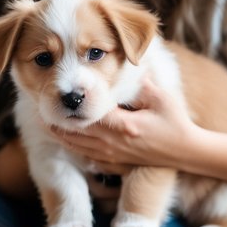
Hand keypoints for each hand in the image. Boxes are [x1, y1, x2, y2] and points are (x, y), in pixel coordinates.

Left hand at [52, 77, 197, 170]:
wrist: (186, 152)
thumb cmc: (175, 122)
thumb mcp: (162, 98)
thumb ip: (142, 84)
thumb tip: (128, 63)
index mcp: (124, 125)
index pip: (90, 115)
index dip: (71, 107)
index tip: (56, 96)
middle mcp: (113, 143)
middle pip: (76, 132)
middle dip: (58, 121)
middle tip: (40, 108)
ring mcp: (112, 155)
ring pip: (78, 146)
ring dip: (60, 134)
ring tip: (45, 122)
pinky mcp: (114, 163)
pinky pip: (86, 156)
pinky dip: (72, 147)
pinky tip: (63, 138)